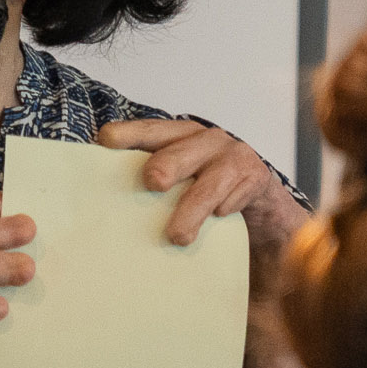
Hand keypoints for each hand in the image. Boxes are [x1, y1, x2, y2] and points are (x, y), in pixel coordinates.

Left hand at [99, 115, 306, 249]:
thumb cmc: (207, 187)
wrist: (259, 201)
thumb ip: (153, 183)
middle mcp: (205, 140)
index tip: (107, 139)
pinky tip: (220, 218)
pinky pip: (237, 196)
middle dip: (166, 165)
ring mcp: (233, 156)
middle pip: (180, 152)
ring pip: (208, 185)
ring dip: (192, 210)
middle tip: (152, 182)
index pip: (150, 131)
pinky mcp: (256, 177)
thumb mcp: (180, 179)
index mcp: (179, 136)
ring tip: (177, 236)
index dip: (129, 134)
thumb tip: (107, 208)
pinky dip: (226, 210)